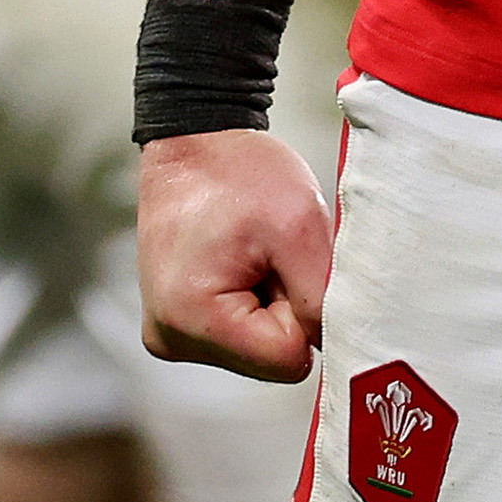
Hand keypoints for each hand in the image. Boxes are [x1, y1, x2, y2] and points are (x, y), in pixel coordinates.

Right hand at [140, 129, 332, 381]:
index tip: (289, 262)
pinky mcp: (175, 323)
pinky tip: (239, 258)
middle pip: (268, 357)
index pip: (286, 360)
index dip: (305, 313)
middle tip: (269, 250)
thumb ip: (321, 298)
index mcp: (193, 321)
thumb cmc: (241, 172)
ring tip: (251, 250)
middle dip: (284, 306)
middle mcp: (171, 340)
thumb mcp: (300, 225)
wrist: (195, 141)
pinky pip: (236, 332)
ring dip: (269, 300)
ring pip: (255, 346)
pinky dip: (250, 298)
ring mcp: (168, 334)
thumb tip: (332, 350)